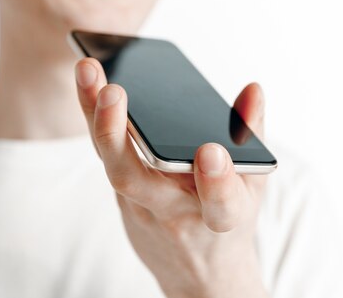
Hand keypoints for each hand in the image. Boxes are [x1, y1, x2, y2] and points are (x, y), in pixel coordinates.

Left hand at [75, 58, 269, 297]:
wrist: (197, 273)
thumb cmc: (228, 222)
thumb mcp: (254, 186)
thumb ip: (251, 136)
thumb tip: (253, 89)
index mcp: (222, 217)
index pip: (220, 205)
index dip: (216, 183)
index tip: (210, 152)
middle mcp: (174, 214)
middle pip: (135, 180)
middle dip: (118, 135)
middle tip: (112, 91)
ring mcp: (142, 207)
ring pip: (111, 164)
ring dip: (96, 117)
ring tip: (88, 69)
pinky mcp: (123, 199)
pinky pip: (107, 157)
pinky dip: (96, 119)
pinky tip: (90, 82)